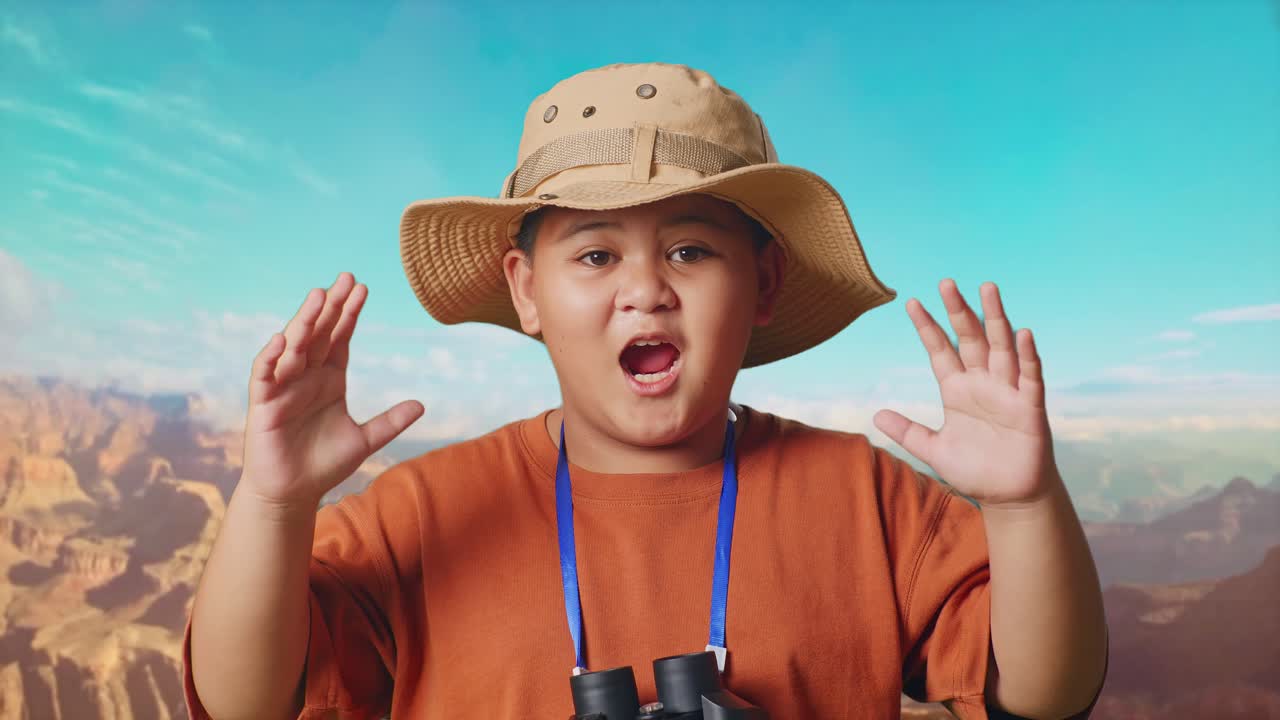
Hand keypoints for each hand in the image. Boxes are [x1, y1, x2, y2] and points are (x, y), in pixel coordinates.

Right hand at [240, 272, 424, 506]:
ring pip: (294, 347)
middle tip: (344, 278)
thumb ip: (390, 422)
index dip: (350, 314)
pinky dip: (272, 357)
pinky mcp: (264, 403)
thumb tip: (422, 405)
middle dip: (331, 306)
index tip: (363, 289)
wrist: (294, 493)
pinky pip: (265, 374)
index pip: (341, 338)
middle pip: (319, 333)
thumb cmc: (324, 464)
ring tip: (318, 296)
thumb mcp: (364, 441)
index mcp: (330, 379)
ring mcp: (284, 387)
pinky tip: (283, 338)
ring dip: (304, 321)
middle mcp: (306, 376)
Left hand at [872, 279, 1057, 507]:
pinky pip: (1030, 377)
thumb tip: (876, 415)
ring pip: (1001, 347)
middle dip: (958, 311)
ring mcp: (1007, 392)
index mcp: (957, 390)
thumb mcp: (933, 451)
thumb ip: (908, 432)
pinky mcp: (1030, 408)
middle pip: (969, 339)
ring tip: (987, 289)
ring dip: (996, 318)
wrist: (1010, 496)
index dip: (927, 328)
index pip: (939, 351)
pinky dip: (1027, 356)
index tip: (910, 303)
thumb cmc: (975, 470)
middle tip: (946, 283)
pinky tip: (1023, 334)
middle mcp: (982, 383)